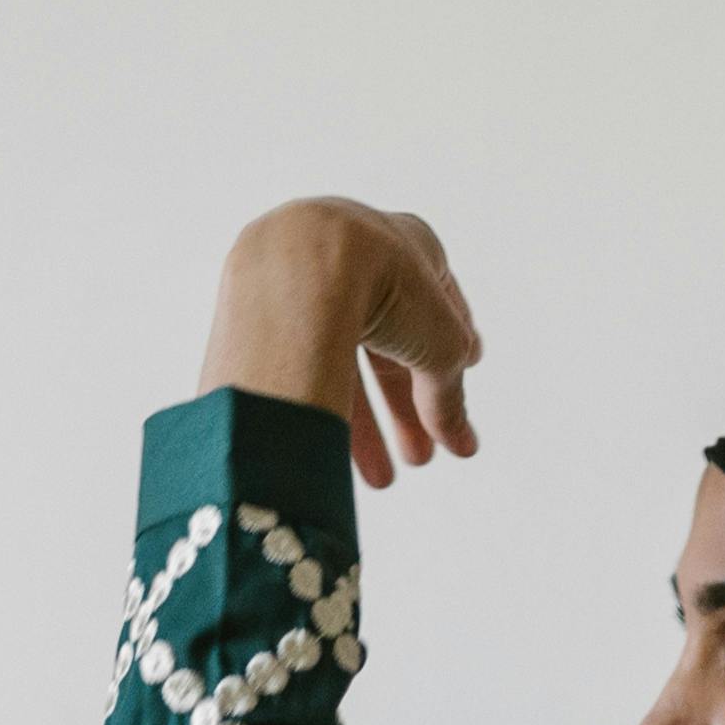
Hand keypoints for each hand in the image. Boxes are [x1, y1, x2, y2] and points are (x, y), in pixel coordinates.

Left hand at [199, 198, 485, 491]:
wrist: (300, 265)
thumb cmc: (384, 285)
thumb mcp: (438, 347)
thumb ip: (450, 395)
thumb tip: (463, 443)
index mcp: (401, 243)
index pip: (434, 305)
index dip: (448, 354)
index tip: (455, 391)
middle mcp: (350, 252)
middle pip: (386, 345)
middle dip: (405, 408)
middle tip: (419, 458)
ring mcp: (303, 276)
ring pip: (340, 360)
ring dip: (365, 424)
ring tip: (380, 480)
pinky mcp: (261, 304)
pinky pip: (300, 363)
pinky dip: (321, 404)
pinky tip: (333, 450)